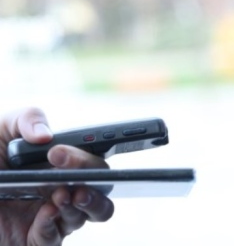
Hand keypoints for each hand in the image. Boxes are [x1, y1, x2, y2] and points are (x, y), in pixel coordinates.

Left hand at [0, 108, 114, 244]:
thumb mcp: (0, 133)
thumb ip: (26, 119)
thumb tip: (46, 135)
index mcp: (61, 164)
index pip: (92, 158)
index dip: (88, 155)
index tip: (59, 152)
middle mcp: (63, 188)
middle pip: (103, 184)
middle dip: (91, 175)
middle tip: (65, 171)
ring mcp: (55, 215)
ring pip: (95, 213)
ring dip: (86, 202)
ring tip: (63, 195)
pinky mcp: (39, 239)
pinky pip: (57, 238)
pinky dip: (54, 225)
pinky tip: (45, 214)